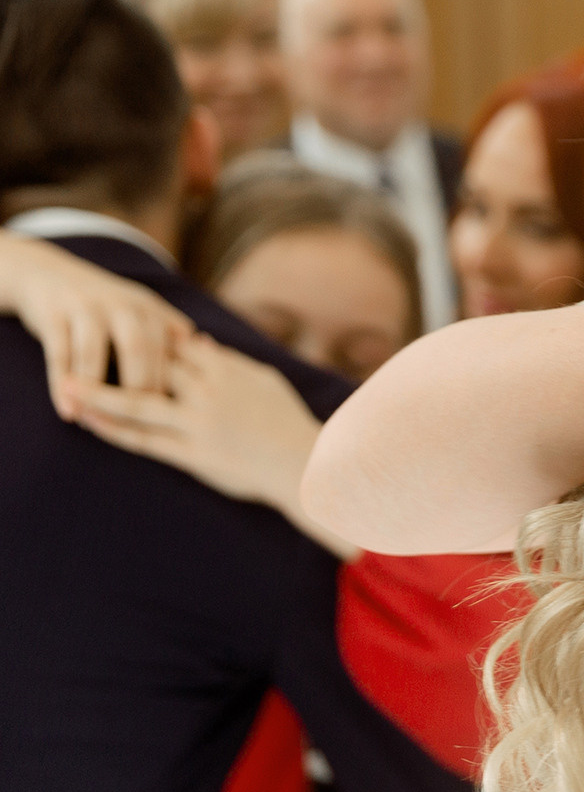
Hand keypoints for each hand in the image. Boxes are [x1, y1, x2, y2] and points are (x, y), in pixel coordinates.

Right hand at [0, 233, 192, 410]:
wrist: (48, 274)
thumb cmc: (105, 307)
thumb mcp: (141, 312)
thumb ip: (172, 331)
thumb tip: (210, 352)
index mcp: (150, 309)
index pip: (171, 349)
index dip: (175, 384)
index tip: (180, 415)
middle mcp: (122, 305)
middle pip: (138, 350)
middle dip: (138, 389)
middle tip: (138, 424)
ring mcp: (86, 308)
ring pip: (94, 353)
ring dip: (95, 391)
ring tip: (95, 423)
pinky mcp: (54, 314)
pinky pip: (59, 354)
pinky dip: (62, 385)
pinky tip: (68, 413)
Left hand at [71, 333, 354, 558]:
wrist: (306, 465)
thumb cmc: (289, 421)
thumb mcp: (263, 380)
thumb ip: (226, 359)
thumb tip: (194, 340)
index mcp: (230, 371)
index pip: (177, 344)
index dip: (144, 335)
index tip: (115, 327)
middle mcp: (210, 393)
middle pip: (152, 366)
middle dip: (114, 355)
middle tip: (79, 344)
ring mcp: (199, 425)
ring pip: (139, 404)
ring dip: (99, 394)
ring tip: (68, 385)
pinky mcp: (193, 455)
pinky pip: (145, 441)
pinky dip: (115, 431)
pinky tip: (92, 423)